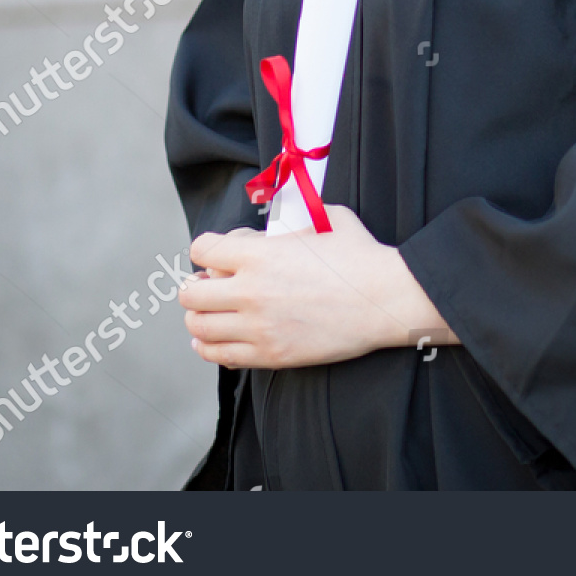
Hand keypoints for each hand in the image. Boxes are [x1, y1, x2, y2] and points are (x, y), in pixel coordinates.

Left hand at [181, 205, 457, 369]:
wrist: (382, 299)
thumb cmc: (357, 255)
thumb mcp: (322, 218)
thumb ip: (287, 222)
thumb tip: (270, 228)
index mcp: (258, 253)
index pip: (202, 250)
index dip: (207, 249)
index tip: (218, 254)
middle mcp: (249, 291)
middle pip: (192, 293)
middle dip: (197, 285)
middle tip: (209, 285)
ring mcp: (258, 327)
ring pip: (199, 328)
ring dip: (199, 318)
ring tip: (211, 312)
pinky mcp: (270, 355)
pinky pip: (219, 357)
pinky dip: (209, 348)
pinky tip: (214, 340)